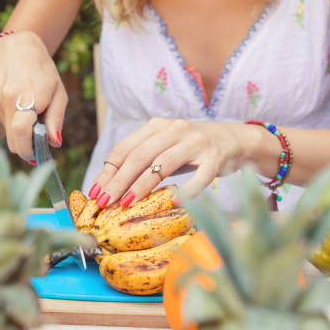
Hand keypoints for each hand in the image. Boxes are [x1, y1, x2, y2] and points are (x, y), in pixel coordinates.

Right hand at [0, 31, 66, 161]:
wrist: (16, 48)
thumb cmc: (43, 71)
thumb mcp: (59, 93)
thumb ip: (56, 120)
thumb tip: (54, 143)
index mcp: (27, 96)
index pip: (22, 132)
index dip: (29, 150)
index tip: (38, 156)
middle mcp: (6, 100)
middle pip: (13, 141)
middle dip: (27, 148)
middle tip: (40, 144)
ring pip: (9, 134)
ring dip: (21, 134)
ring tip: (32, 116)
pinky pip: (3, 123)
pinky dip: (14, 124)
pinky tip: (21, 108)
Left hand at [88, 118, 263, 206]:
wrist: (235, 140)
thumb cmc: (192, 148)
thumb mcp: (165, 146)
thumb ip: (142, 159)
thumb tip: (110, 184)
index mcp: (157, 126)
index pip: (125, 148)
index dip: (108, 171)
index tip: (95, 192)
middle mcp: (175, 130)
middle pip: (140, 156)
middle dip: (119, 180)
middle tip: (105, 201)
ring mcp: (196, 143)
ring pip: (164, 163)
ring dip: (143, 185)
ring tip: (127, 203)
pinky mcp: (215, 157)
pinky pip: (200, 175)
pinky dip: (187, 189)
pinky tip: (174, 201)